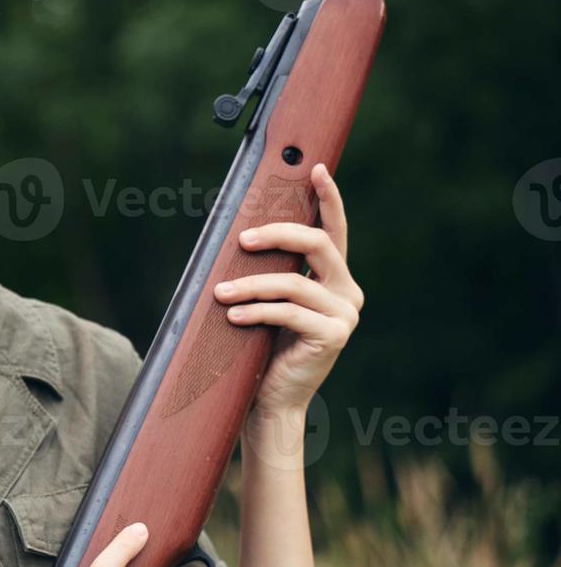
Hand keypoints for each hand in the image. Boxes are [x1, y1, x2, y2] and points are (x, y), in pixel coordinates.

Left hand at [213, 162, 363, 411]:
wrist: (272, 397)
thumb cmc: (263, 344)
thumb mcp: (268, 300)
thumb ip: (271, 270)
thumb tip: (244, 231)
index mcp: (335, 278)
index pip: (333, 230)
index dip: (327, 198)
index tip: (314, 169)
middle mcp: (348, 291)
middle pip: (316, 244)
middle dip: (276, 234)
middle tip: (241, 239)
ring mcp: (345, 314)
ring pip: (293, 282)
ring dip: (250, 285)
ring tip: (219, 294)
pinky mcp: (334, 335)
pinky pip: (288, 312)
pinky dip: (255, 311)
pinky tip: (232, 316)